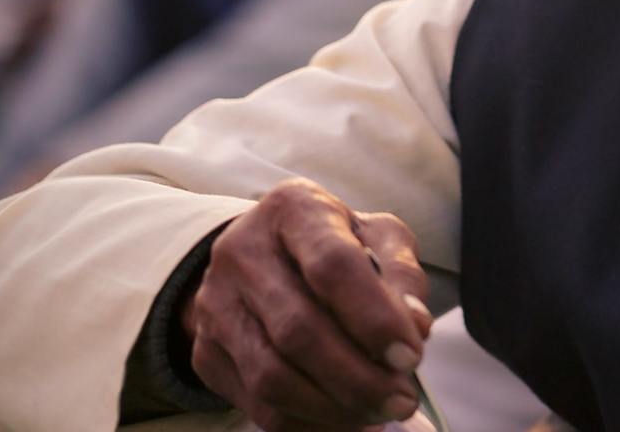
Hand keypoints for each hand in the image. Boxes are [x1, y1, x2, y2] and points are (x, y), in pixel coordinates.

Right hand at [182, 178, 434, 430]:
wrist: (265, 256)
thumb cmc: (336, 244)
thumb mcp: (379, 237)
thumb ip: (402, 275)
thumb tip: (414, 326)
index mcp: (293, 209)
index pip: (333, 265)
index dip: (374, 317)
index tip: (410, 354)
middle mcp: (242, 250)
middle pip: (298, 329)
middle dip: (358, 377)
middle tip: (400, 399)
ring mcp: (215, 304)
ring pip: (272, 376)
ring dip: (333, 407)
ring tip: (378, 413)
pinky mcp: (205, 352)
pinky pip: (256, 403)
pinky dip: (307, 422)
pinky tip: (344, 421)